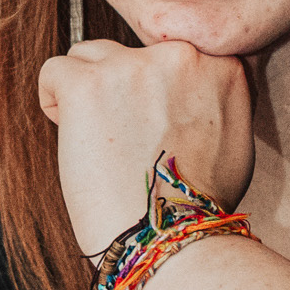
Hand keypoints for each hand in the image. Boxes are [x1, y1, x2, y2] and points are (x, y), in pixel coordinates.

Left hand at [38, 38, 254, 254]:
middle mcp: (180, 56)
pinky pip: (54, 71)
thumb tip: (188, 89)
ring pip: (89, 55)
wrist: (169, 237)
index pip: (174, 53)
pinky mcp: (86, 84)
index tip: (155, 127)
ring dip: (88, 91)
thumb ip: (214, 98)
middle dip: (122, 91)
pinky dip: (54, 101)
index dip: (157, 92)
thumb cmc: (199, 202)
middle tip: (125, 140)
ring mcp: (132, 66)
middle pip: (131, 52)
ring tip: (98, 139)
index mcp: (220, 64)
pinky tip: (72, 135)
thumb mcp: (235, 137)